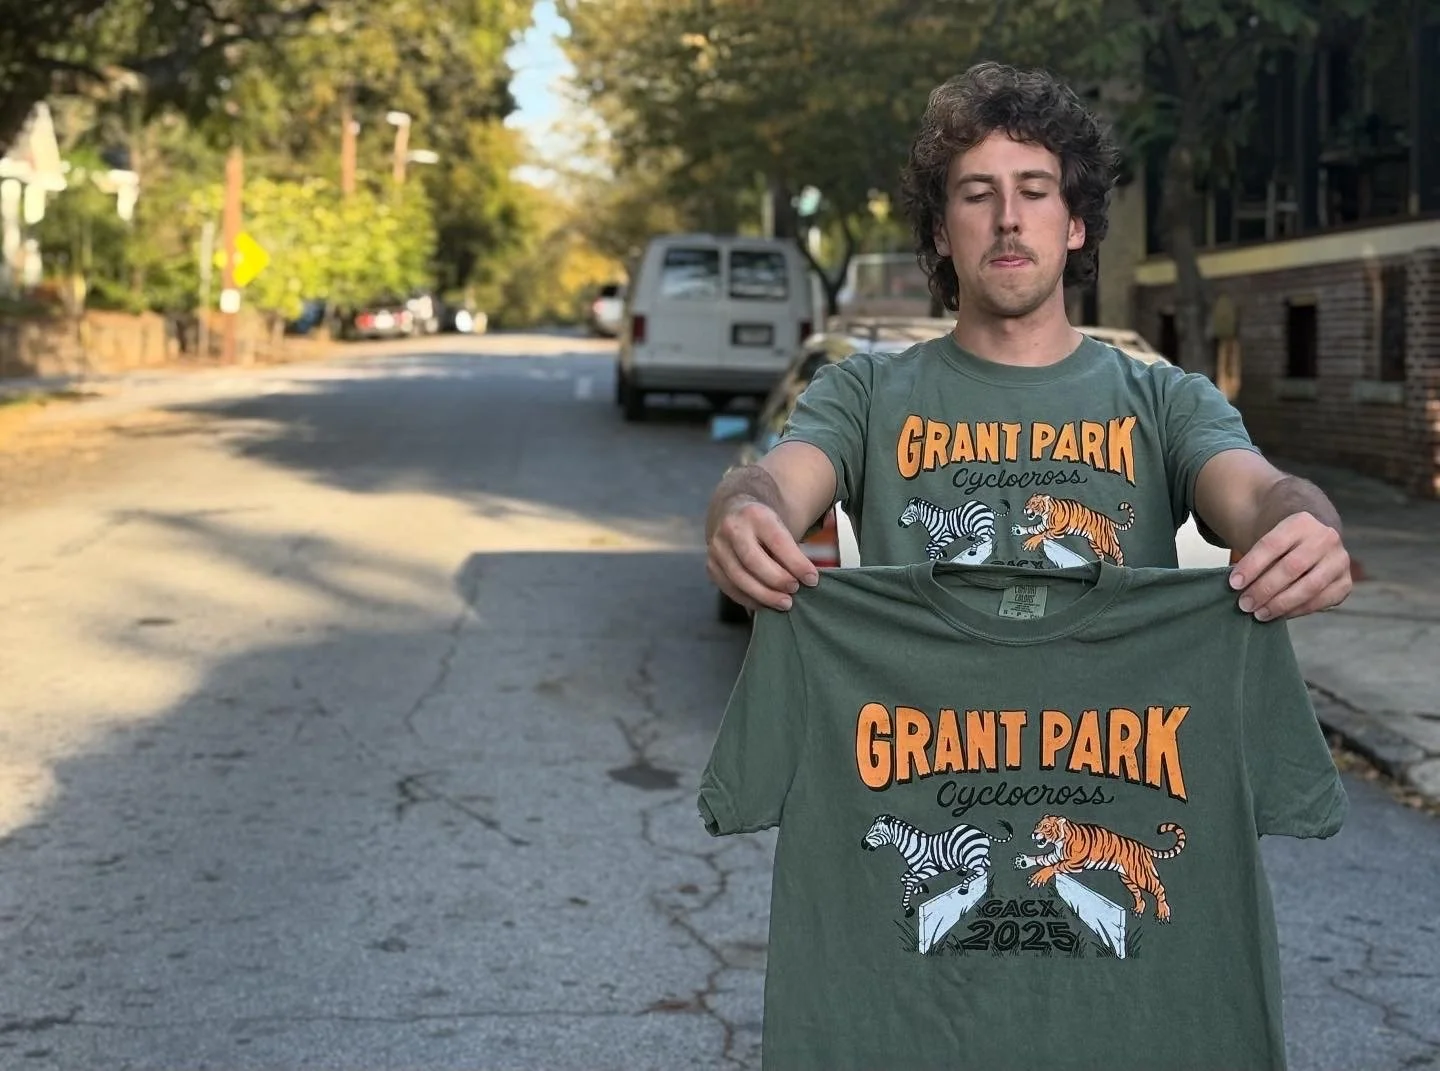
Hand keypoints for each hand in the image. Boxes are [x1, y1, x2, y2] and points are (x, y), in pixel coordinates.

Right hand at [707, 499, 819, 611]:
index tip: (812, 579)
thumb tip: (807, 580)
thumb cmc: (765, 524)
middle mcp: (731, 529)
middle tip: (795, 591)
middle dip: (777, 580)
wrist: (733, 512)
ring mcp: (717, 548)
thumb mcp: (780, 525)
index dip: (796, 564)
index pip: (778, 542)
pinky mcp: (711, 565)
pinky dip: (749, 599)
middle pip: (754, 562)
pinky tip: (765, 604)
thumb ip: (791, 549)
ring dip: (764, 595)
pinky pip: (729, 588)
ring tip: (785, 603)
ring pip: (739, 578)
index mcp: (755, 514)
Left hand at [1229, 511, 1351, 619]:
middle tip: (1245, 604)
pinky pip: (1322, 600)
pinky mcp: (1345, 582)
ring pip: (1309, 586)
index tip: (1234, 584)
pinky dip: (1299, 610)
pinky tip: (1280, 615)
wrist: (1313, 543)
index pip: (1272, 545)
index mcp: (1301, 522)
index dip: (1251, 566)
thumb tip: (1238, 587)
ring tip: (1259, 614)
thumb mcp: (1270, 542)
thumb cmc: (1283, 547)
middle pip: (1291, 567)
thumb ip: (1257, 559)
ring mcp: (1339, 560)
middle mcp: (1325, 538)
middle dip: (1265, 589)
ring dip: (1281, 603)